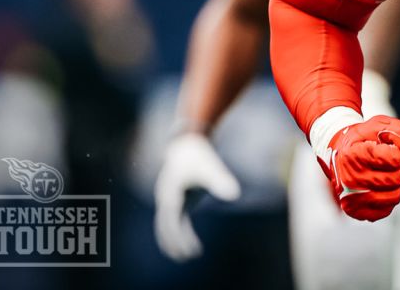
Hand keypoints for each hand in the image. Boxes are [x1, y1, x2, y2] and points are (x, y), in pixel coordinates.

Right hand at [154, 132, 241, 260]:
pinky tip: (190, 243)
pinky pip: (175, 220)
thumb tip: (234, 195)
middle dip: (173, 242)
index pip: (171, 220)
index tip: (189, 248)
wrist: (188, 143)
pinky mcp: (177, 199)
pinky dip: (181, 231)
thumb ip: (221, 181)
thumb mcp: (211, 167)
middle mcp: (166, 199)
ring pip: (167, 225)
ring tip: (189, 255)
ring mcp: (170, 200)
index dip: (179, 236)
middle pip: (165, 226)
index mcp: (170, 193)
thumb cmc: (200, 155)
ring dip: (175, 240)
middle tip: (187, 257)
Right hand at [319, 115, 399, 220]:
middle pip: (396, 179)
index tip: (385, 149)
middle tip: (383, 164)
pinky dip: (387, 199)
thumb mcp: (384, 127)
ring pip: (394, 197)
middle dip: (397, 169)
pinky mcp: (354, 211)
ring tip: (380, 175)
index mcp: (354, 155)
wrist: (340, 150)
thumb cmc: (364, 138)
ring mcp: (350, 197)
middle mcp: (349, 178)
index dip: (396, 153)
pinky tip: (377, 188)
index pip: (394, 160)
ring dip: (394, 185)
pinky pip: (385, 211)